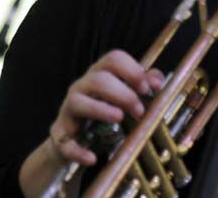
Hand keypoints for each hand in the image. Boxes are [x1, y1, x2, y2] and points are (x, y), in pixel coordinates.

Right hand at [48, 50, 163, 165]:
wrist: (78, 137)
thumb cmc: (107, 108)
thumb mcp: (126, 93)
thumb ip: (144, 83)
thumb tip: (157, 82)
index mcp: (100, 72)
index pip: (113, 58)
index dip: (132, 70)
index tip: (146, 88)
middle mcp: (82, 86)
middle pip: (98, 79)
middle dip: (122, 94)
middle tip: (139, 111)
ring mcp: (68, 108)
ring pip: (77, 101)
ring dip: (100, 110)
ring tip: (119, 118)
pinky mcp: (60, 133)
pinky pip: (64, 141)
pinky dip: (77, 150)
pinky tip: (92, 158)